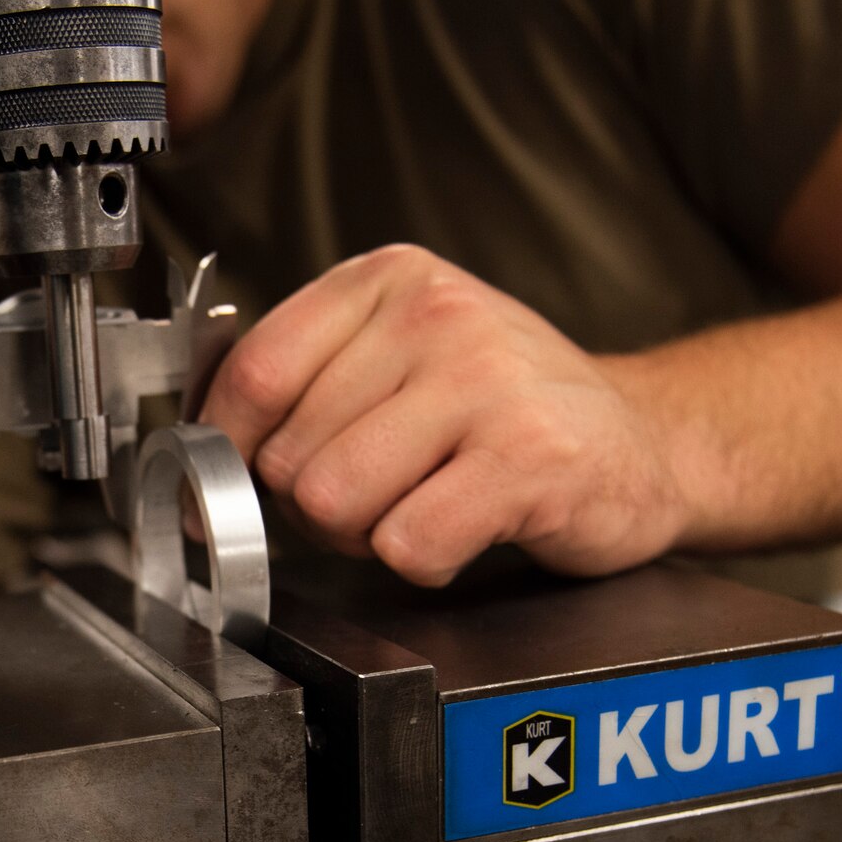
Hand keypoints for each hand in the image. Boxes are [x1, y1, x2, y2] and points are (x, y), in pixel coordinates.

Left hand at [200, 245, 691, 585]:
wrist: (645, 443)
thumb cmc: (508, 412)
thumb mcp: (403, 358)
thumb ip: (307, 383)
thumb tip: (195, 453)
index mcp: (388, 279)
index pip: (253, 373)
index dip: (223, 451)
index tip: (223, 489)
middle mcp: (436, 314)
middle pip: (289, 456)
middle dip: (319, 504)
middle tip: (387, 491)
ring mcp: (487, 380)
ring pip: (334, 504)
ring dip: (368, 536)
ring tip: (426, 505)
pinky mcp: (529, 457)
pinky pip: (407, 544)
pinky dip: (426, 561)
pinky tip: (466, 530)